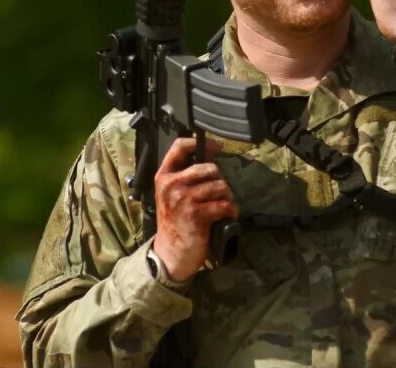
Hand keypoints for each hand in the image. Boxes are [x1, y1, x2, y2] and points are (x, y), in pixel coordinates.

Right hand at [152, 137, 237, 281]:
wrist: (170, 253)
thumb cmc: (175, 223)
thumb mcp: (171, 195)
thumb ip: (184, 176)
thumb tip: (210, 155)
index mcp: (163, 177)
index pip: (179, 147)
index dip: (200, 143)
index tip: (215, 147)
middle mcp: (171, 185)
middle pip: (208, 167)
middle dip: (220, 180)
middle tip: (220, 193)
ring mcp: (183, 199)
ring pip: (220, 185)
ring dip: (227, 196)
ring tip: (223, 205)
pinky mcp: (196, 214)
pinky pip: (224, 204)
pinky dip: (231, 210)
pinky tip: (227, 215)